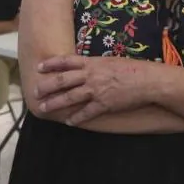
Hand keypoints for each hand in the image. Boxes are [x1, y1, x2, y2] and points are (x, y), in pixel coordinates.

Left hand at [31, 55, 155, 125]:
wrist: (149, 81)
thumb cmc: (133, 69)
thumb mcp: (110, 61)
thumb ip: (95, 65)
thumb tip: (84, 67)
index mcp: (92, 62)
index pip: (66, 61)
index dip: (51, 64)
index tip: (39, 67)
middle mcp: (90, 75)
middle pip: (62, 80)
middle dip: (46, 87)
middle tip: (34, 92)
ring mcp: (96, 90)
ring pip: (69, 97)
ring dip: (54, 103)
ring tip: (43, 108)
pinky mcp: (104, 104)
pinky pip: (86, 112)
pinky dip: (76, 118)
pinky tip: (69, 122)